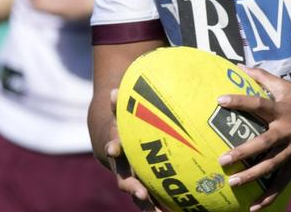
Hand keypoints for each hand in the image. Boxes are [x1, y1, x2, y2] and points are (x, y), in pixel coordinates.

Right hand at [105, 88, 158, 209]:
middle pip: (124, 179)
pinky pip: (150, 199)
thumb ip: (119, 103)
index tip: (114, 147)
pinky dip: (159, 206)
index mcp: (116, 145)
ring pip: (137, 194)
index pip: (112, 145)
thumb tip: (114, 90)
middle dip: (132, 187)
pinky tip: (177, 211)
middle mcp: (122, 167)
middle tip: (141, 193)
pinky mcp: (141, 187)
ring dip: (146, 205)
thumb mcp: (121, 111)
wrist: (114, 144)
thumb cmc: (122, 123)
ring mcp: (130, 179)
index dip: (113, 146)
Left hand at [216, 68, 290, 210]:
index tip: (220, 100)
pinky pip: (282, 182)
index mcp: (283, 110)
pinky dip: (269, 195)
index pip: (259, 104)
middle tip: (223, 159)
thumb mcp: (287, 87)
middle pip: (263, 142)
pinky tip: (253, 206)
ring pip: (271, 165)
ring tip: (233, 182)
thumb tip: (240, 66)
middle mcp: (287, 130)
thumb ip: (263, 77)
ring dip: (252, 175)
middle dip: (243, 151)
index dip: (240, 101)